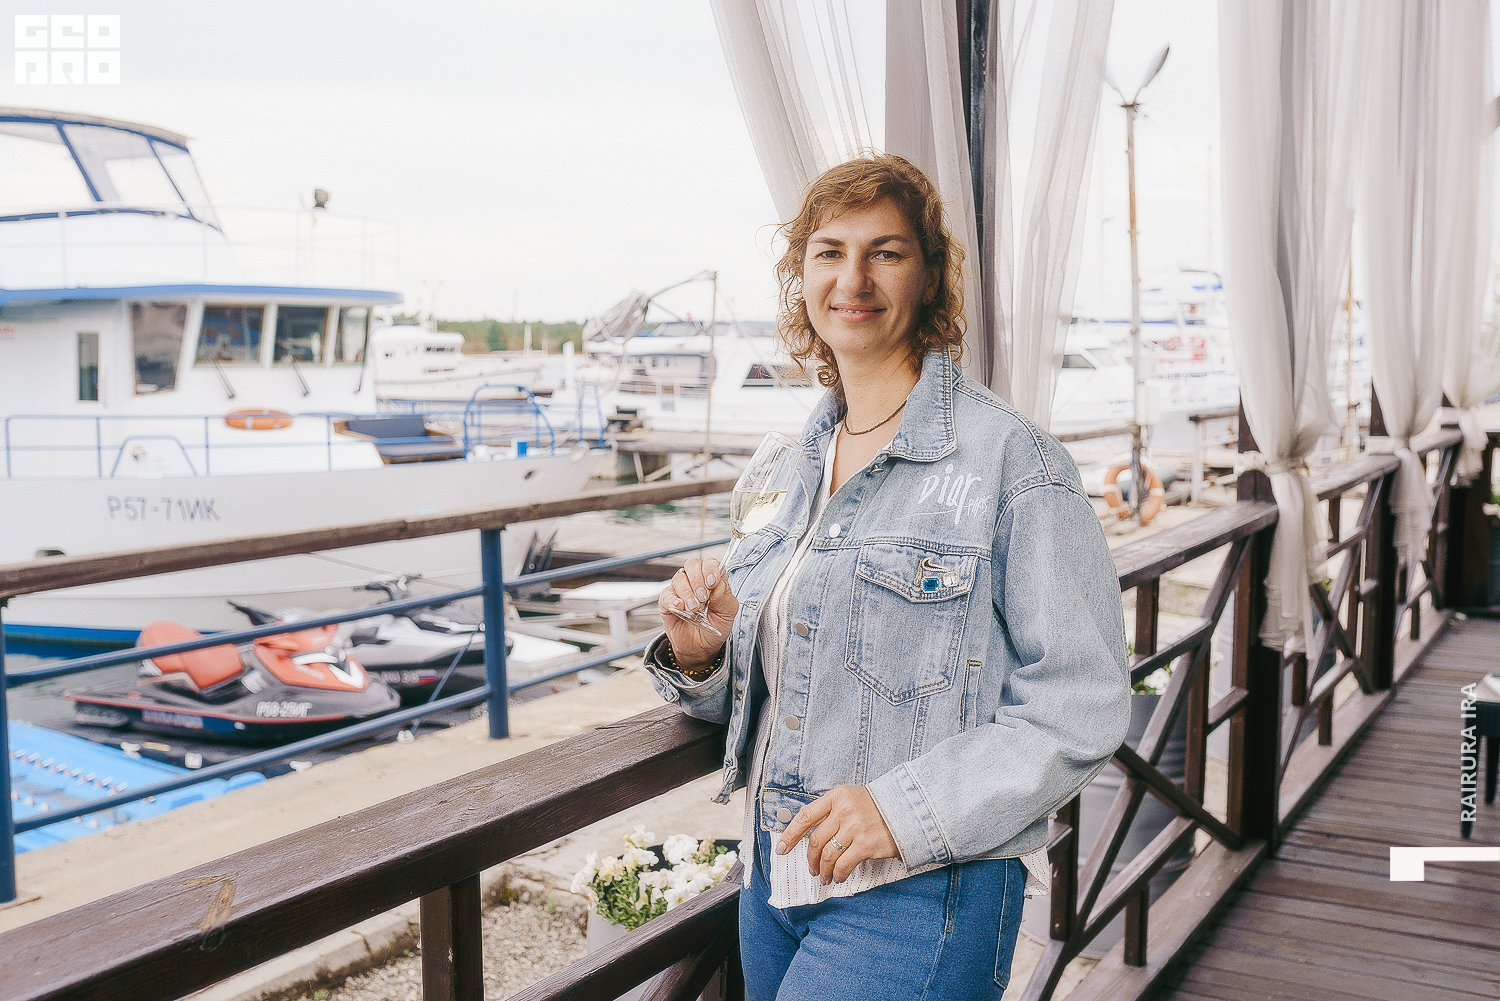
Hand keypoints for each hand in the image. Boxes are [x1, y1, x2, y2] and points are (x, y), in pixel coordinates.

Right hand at [657, 557, 737, 668]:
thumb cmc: (716, 626)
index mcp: (713, 579)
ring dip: (688, 593)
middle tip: (703, 598)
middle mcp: (696, 581)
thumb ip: (724, 597)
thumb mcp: (728, 613)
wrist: (702, 647)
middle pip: (692, 564)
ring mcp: (681, 590)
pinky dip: (673, 600)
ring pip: (679, 578)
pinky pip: (666, 594)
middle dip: (698, 579)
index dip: (711, 569)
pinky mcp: (667, 602)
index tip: (713, 583)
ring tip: (694, 609)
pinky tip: (680, 608)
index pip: (711, 563)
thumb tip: (717, 585)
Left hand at [776, 785, 898, 884]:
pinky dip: (838, 874)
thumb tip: (813, 835)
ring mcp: (855, 827)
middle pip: (816, 840)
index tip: (782, 848)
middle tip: (812, 868)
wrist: (910, 808)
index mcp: (837, 796)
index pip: (806, 816)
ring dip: (823, 870)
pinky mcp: (866, 844)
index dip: (790, 834)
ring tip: (825, 877)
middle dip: (811, 859)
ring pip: (828, 855)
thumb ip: (833, 812)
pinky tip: (839, 877)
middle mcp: (843, 810)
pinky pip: (843, 864)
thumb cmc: (880, 806)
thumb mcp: (853, 798)